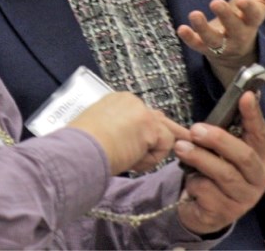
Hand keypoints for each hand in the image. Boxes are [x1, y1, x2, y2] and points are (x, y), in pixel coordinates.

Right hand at [68, 92, 189, 174]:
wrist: (79, 148)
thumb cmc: (81, 146)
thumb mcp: (100, 133)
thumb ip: (118, 131)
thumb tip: (133, 143)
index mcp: (115, 101)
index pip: (141, 113)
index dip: (147, 131)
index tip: (147, 144)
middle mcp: (130, 100)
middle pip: (158, 118)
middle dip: (169, 132)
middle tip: (184, 139)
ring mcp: (141, 111)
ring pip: (161, 134)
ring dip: (149, 153)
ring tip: (130, 163)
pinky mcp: (150, 125)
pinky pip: (164, 145)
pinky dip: (151, 159)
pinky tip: (133, 161)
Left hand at [174, 91, 264, 234]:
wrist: (202, 210)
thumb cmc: (212, 172)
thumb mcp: (218, 152)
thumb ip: (219, 135)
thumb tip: (211, 112)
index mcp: (260, 158)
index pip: (260, 134)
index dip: (254, 115)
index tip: (245, 95)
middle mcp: (258, 179)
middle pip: (244, 156)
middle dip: (218, 139)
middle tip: (195, 129)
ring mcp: (244, 198)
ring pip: (224, 174)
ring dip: (199, 158)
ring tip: (180, 147)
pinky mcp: (226, 213)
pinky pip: (207, 191)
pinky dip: (193, 182)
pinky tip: (190, 181)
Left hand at [176, 0, 264, 83]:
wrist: (235, 45)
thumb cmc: (246, 15)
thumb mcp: (261, 0)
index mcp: (251, 20)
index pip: (253, 15)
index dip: (249, 9)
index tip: (244, 1)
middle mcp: (238, 34)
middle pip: (234, 28)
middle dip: (226, 16)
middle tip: (216, 2)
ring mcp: (221, 43)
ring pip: (213, 39)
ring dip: (202, 28)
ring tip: (194, 14)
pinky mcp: (205, 48)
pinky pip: (197, 45)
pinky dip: (189, 38)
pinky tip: (181, 28)